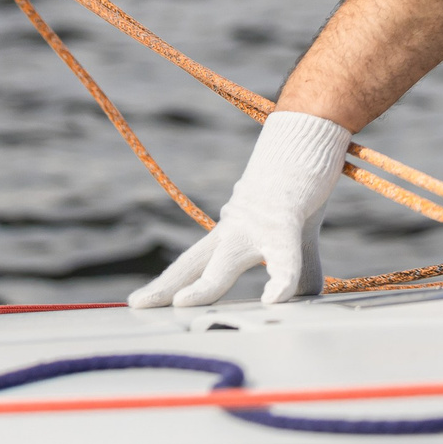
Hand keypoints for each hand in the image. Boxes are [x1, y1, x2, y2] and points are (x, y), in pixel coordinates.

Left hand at [128, 111, 349, 307]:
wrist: (307, 138)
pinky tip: (273, 299)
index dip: (169, 284)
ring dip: (205, 286)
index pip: (193, 264)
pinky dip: (282, 280)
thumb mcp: (296, 240)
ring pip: (226, 260)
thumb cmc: (298, 192)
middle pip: (193, 262)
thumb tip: (305, 298)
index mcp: (230, 234)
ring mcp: (257, 225)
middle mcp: (235, 230)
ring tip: (183, 305)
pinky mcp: (287, 219)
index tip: (143, 301)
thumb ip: (297, 272)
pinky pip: (285, 256)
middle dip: (165, 286)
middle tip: (136, 305)